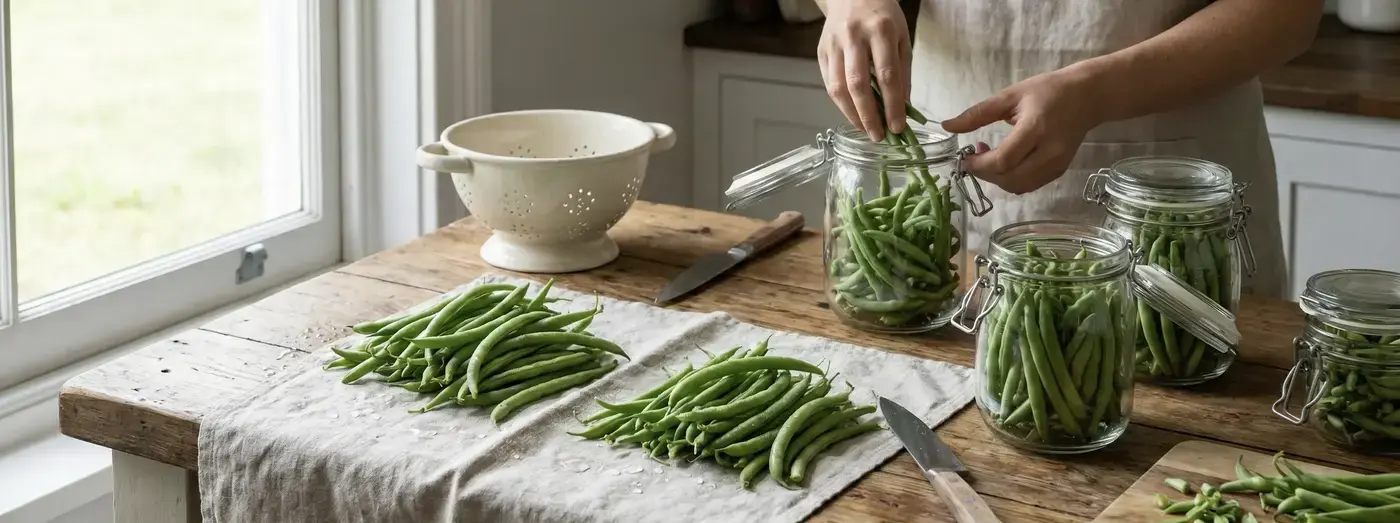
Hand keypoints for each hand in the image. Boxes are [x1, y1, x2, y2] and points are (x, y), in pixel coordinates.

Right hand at [817, 0, 909, 141]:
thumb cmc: (882, 17)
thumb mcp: (902, 38)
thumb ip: (903, 72)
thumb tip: (902, 107)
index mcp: (881, 30)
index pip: (887, 75)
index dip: (892, 105)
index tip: (898, 127)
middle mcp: (854, 36)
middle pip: (858, 84)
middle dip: (869, 115)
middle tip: (878, 136)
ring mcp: (833, 44)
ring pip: (838, 87)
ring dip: (852, 114)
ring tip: (865, 129)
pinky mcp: (821, 51)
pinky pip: (828, 83)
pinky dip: (841, 103)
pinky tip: (853, 113)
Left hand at [941, 68, 1102, 194]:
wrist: (1088, 96)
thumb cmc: (1048, 91)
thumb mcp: (1010, 95)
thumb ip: (977, 113)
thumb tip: (948, 127)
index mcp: (1036, 128)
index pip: (1003, 160)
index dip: (979, 164)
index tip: (965, 156)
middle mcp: (1049, 152)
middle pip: (1009, 179)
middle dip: (985, 174)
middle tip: (975, 157)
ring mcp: (1057, 165)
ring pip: (1019, 187)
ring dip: (997, 179)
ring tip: (989, 158)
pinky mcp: (1059, 171)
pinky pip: (1029, 186)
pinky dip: (1011, 180)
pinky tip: (1006, 163)